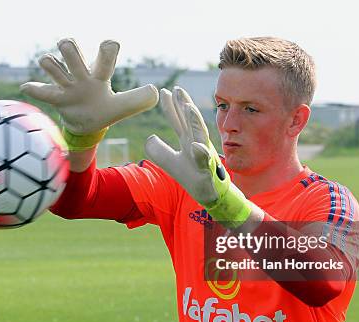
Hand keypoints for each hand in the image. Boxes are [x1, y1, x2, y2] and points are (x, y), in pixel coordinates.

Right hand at [21, 38, 157, 150]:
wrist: (87, 124)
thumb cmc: (105, 109)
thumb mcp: (122, 107)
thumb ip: (137, 100)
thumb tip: (154, 93)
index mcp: (100, 74)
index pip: (104, 56)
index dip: (107, 49)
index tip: (110, 44)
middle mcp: (81, 75)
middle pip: (73, 53)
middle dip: (70, 48)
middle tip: (67, 47)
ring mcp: (66, 86)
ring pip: (54, 66)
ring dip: (50, 64)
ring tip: (49, 63)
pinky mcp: (55, 98)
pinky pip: (42, 91)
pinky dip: (34, 89)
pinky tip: (27, 87)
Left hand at [145, 87, 259, 227]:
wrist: (208, 194)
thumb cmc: (192, 176)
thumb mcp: (170, 161)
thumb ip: (159, 150)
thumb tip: (149, 138)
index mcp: (188, 140)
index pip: (178, 120)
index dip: (171, 106)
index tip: (164, 91)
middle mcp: (196, 142)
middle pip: (189, 120)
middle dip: (184, 104)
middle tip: (177, 89)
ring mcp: (203, 154)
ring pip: (200, 134)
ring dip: (194, 121)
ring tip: (188, 107)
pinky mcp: (207, 169)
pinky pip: (204, 159)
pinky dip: (200, 151)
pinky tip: (195, 145)